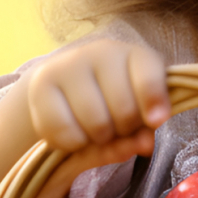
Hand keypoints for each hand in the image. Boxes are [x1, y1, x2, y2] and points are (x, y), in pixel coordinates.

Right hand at [25, 38, 169, 153]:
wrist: (61, 91)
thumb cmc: (110, 103)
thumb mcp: (134, 116)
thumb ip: (142, 132)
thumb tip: (144, 145)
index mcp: (134, 55)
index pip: (148, 76)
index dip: (154, 101)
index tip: (155, 122)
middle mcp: (101, 52)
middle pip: (124, 109)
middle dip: (124, 131)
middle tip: (117, 128)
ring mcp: (69, 64)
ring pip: (95, 123)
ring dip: (97, 139)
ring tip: (94, 131)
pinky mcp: (41, 84)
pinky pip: (64, 131)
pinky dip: (71, 144)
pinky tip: (73, 134)